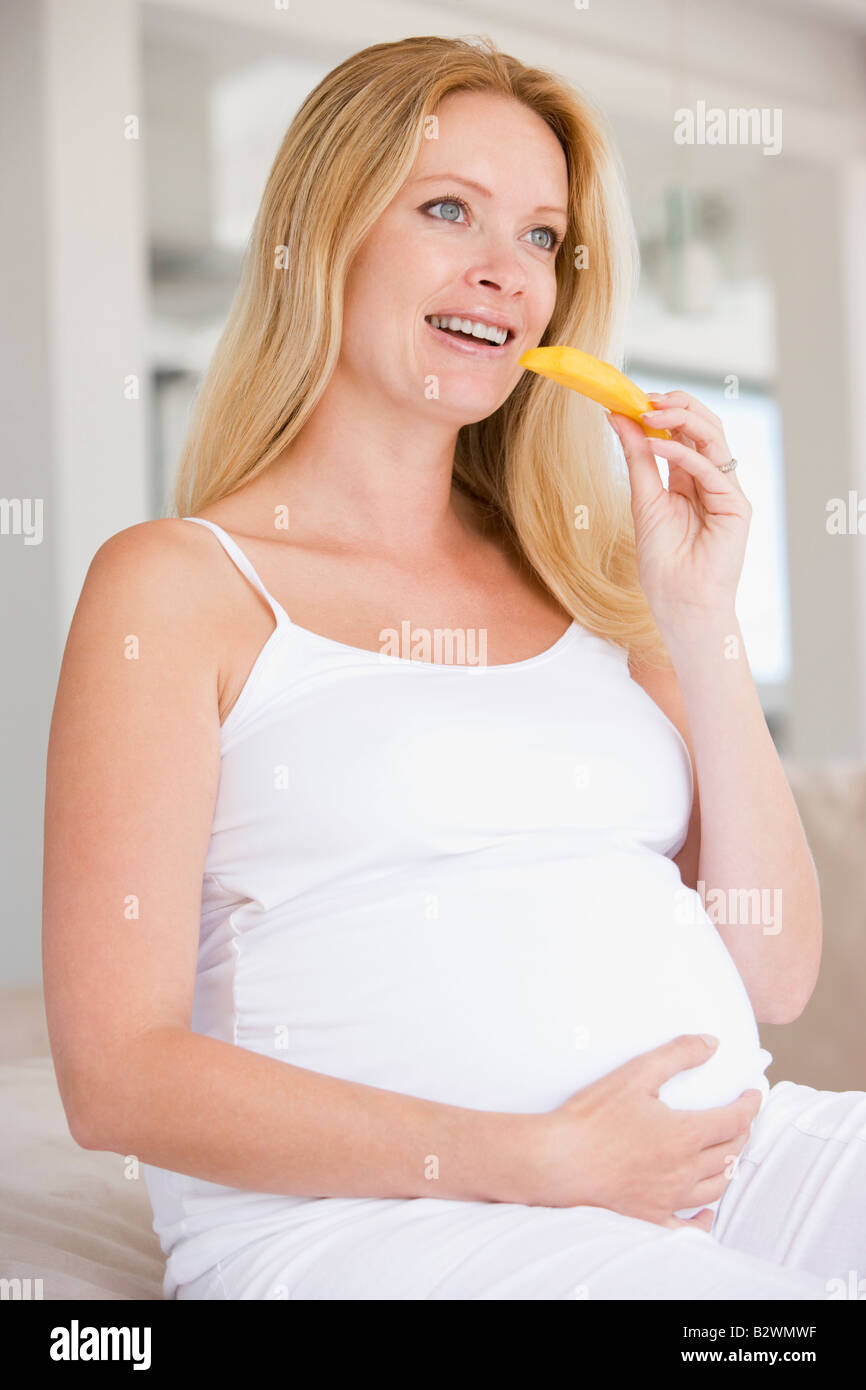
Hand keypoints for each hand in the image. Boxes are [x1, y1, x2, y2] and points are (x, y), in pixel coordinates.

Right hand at [523, 1033, 762, 1229]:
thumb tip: (711, 1043)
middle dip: (743, 1132)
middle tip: (742, 1118)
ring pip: (717, 1186)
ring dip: (730, 1167)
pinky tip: (707, 1214)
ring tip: (729, 1153)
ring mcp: (669, 1197)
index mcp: (684, 1135)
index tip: (755, 1093)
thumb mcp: (635, 1074)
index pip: (734, 1120)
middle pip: (730, 1152)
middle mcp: (684, 1170)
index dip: (750, 1106)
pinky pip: (688, 1226)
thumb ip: (677, 1055)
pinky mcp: (650, 1216)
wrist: (559, 1160)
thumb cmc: (592, 1117)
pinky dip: (704, 1220)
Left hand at [608, 391, 750, 626]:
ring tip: (650, 411)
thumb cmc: (662, 562)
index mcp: (689, 478)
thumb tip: (617, 416)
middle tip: (646, 397)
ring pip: (713, 439)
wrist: (679, 602)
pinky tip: (657, 444)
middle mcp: (711, 480)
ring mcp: (726, 491)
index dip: (662, 411)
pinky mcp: (736, 505)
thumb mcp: (643, 499)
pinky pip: (710, 469)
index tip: (633, 397)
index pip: (682, 432)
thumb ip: (636, 457)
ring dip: (682, 419)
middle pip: (704, 427)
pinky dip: (683, 453)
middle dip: (677, 406)